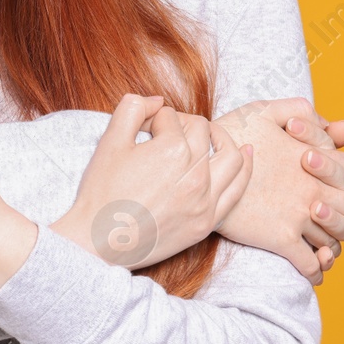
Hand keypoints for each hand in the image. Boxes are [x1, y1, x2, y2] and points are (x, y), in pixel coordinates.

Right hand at [50, 95, 251, 268]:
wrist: (97, 242)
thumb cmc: (100, 192)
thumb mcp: (109, 141)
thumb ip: (133, 108)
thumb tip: (158, 101)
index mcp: (171, 151)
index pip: (172, 118)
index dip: (154, 118)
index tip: (142, 129)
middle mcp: (195, 175)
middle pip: (202, 131)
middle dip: (183, 123)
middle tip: (166, 132)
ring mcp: (204, 201)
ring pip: (231, 156)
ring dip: (222, 138)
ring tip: (210, 135)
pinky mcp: (206, 222)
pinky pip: (237, 190)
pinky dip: (244, 168)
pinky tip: (245, 153)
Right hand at [213, 98, 343, 284]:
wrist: (200, 167)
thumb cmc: (229, 134)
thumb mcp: (263, 110)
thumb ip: (298, 109)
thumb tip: (332, 123)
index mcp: (312, 161)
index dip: (340, 178)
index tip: (323, 185)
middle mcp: (311, 190)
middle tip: (326, 217)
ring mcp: (298, 216)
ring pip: (334, 240)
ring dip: (332, 244)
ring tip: (322, 246)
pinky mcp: (280, 239)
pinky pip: (310, 264)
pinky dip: (316, 270)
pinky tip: (312, 270)